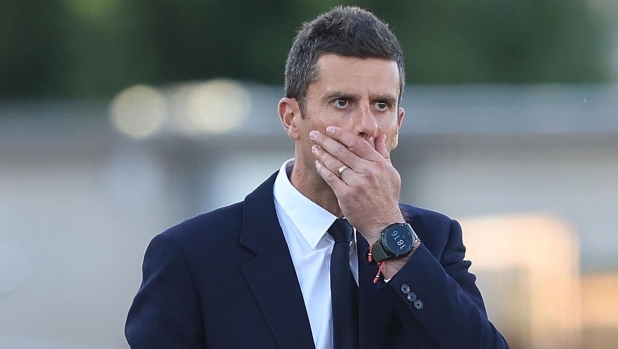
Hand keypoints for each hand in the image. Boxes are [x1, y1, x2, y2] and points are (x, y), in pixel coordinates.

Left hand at [310, 126, 403, 243]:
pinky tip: (318, 163)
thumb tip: (380, 136)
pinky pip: (331, 178)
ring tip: (314, 147)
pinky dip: (323, 169)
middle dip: (326, 140)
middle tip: (315, 134)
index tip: (330, 129)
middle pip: (342, 151)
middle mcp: (367, 171)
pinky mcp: (346, 194)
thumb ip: (383, 153)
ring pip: (335, 163)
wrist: (384, 223)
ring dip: (322, 153)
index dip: (342, 134)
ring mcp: (356, 183)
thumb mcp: (391, 173)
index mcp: (378, 164)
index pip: (357, 143)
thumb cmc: (387, 198)